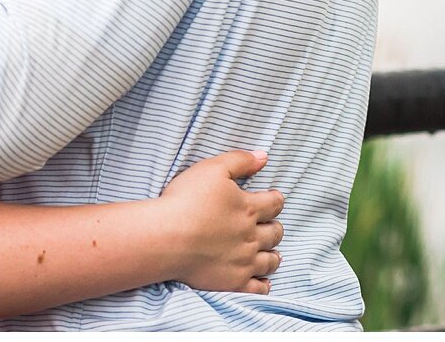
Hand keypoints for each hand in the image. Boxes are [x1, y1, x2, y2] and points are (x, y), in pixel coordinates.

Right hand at [156, 150, 283, 294]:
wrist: (168, 238)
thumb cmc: (186, 200)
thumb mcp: (212, 169)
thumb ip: (239, 161)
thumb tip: (263, 156)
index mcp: (249, 208)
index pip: (274, 204)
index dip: (276, 199)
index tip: (274, 198)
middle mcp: (252, 236)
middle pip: (275, 232)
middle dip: (275, 227)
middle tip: (271, 225)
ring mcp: (245, 261)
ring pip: (270, 260)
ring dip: (273, 255)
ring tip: (272, 252)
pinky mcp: (234, 282)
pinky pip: (258, 287)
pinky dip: (264, 284)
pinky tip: (263, 280)